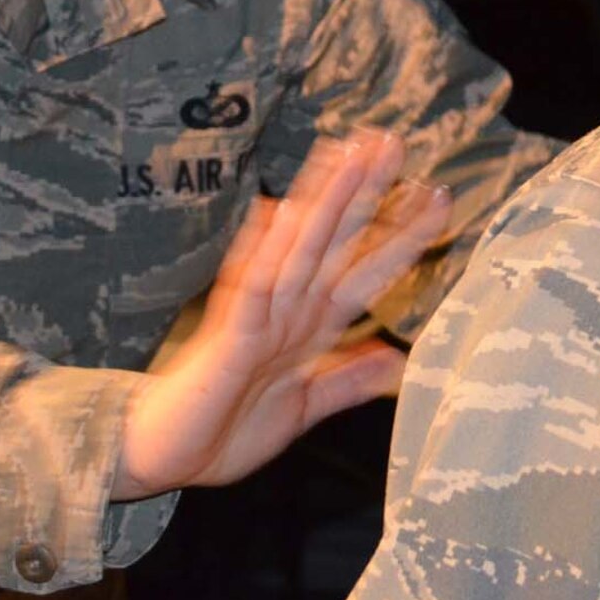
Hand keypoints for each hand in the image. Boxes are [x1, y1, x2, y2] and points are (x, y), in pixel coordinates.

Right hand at [113, 130, 451, 500]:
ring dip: (324, 203)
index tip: (437, 197)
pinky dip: (267, 252)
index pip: (363, 271)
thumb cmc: (223, 431)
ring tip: (350, 157)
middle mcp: (288, 311)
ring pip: (298, 250)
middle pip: (334, 242)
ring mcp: (258, 318)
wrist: (161, 457)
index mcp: (309, 327)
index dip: (402, 235)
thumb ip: (346, 380)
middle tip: (392, 142)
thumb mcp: (302, 408)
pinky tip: (281, 212)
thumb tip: (395, 358)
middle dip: (365, 194)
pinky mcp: (230, 338)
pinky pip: (251, 289)